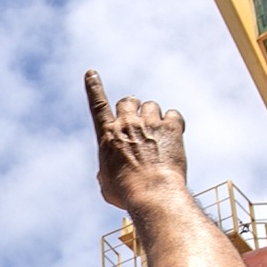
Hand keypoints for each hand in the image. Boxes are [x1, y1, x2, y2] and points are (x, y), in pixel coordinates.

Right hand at [86, 70, 190, 214]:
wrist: (152, 193)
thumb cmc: (127, 193)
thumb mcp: (107, 186)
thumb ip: (106, 173)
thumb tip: (107, 173)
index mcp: (108, 136)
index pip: (97, 105)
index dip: (93, 87)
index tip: (91, 73)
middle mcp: (127, 124)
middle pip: (128, 100)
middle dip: (132, 107)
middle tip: (138, 119)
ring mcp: (149, 123)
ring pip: (151, 105)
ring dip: (154, 116)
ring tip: (158, 135)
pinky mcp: (171, 128)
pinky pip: (173, 114)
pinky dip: (174, 123)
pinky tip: (175, 136)